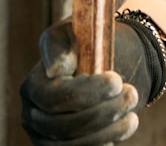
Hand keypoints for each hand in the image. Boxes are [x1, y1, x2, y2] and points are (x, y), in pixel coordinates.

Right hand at [20, 18, 162, 144]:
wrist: (110, 63)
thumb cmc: (89, 44)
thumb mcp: (75, 31)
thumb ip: (61, 44)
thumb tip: (58, 68)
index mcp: (33, 86)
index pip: (53, 98)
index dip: (85, 93)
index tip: (116, 80)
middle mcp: (34, 116)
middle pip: (62, 126)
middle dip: (102, 112)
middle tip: (131, 94)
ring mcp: (48, 136)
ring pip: (72, 145)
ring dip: (107, 131)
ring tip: (132, 115)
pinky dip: (105, 143)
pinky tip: (124, 125)